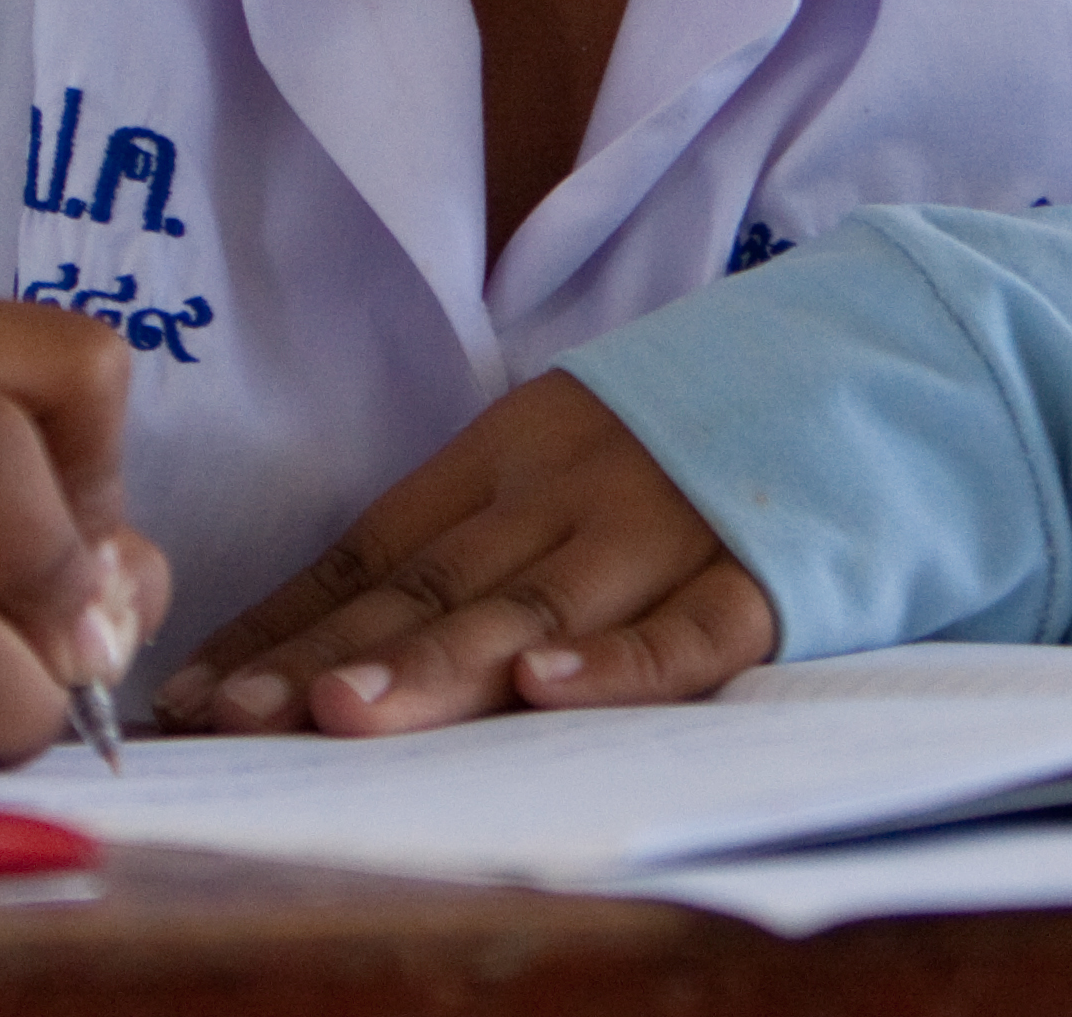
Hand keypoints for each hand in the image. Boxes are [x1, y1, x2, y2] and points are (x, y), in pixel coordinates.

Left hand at [159, 370, 772, 736]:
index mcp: (512, 454)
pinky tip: (549, 689)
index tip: (191, 698)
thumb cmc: (696, 430)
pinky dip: (617, 659)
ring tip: (349, 715)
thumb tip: (328, 637)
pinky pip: (686, 626)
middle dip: (328, 658)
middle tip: (241, 719)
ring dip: (440, 664)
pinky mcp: (762, 572)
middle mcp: (570, 488)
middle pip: (433, 585)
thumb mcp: (567, 451)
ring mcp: (664, 526)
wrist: (881, 352)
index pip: (373, 551)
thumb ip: (475, 533)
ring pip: (535, 605)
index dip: (283, 627)